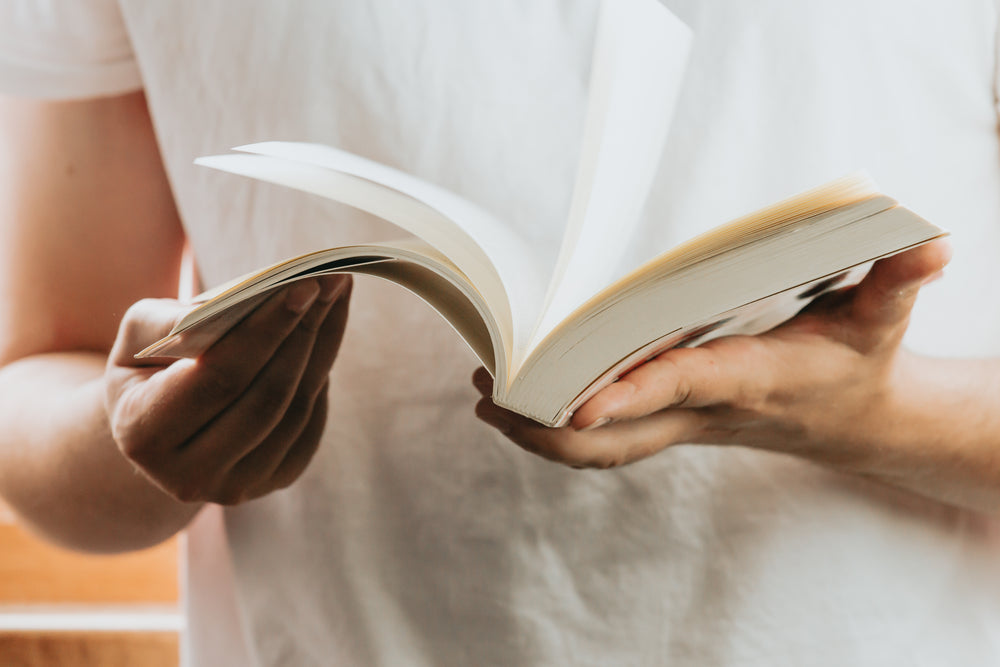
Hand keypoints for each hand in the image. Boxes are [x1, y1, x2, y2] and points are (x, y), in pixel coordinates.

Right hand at [105, 275, 350, 503]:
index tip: (304, 284)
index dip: (266, 330)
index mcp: (144, 433)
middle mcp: (190, 474)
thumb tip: (234, 303)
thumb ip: (168, 321)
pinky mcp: (274, 482)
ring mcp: (236, 485)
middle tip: (331, 280)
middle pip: (266, 394)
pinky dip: (322, 375)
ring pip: (296, 409)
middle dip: (304, 331)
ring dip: (322, 347)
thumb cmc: (147, 371)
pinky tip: (326, 334)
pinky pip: (311, 423)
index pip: (221, 376)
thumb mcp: (136, 340)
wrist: (158, 434)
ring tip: (334, 296)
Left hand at [475, 240, 951, 469]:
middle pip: (615, 438)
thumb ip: (897, 279)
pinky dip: (562, 428)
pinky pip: (608, 439)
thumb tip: (932, 241)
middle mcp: (703, 411)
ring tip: (486, 396)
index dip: (628, 393)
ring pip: (602, 448)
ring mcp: (684, 425)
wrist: (858, 424)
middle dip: (548, 427)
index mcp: (744, 379)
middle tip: (490, 391)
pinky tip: (527, 403)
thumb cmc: (857, 365)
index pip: (677, 387)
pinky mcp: (676, 424)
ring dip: (540, 431)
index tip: (574, 399)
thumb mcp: (881, 318)